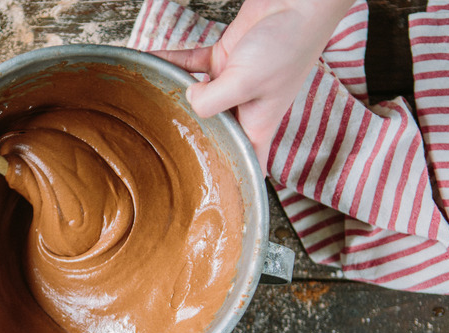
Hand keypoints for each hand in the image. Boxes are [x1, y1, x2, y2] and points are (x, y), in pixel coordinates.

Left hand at [152, 0, 353, 172]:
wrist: (300, 2)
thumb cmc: (287, 44)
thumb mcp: (246, 82)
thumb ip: (211, 100)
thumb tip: (187, 99)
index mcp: (258, 124)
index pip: (247, 162)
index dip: (234, 181)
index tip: (213, 197)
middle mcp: (245, 107)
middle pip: (213, 131)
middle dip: (191, 139)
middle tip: (161, 152)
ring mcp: (233, 81)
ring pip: (197, 97)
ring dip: (174, 97)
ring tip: (147, 106)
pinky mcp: (225, 56)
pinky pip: (190, 64)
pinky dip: (170, 61)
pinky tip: (150, 61)